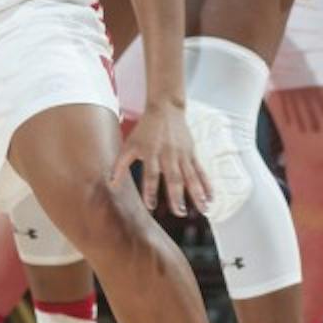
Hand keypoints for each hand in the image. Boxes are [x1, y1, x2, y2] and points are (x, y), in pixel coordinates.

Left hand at [116, 98, 210, 217]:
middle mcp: (168, 154)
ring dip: (197, 193)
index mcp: (151, 153)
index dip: (150, 190)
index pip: (150, 174)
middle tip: (180, 213)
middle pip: (174, 177)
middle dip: (177, 196)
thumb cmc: (145, 130)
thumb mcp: (129, 145)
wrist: (165, 109)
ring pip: (191, 176)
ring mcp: (182, 154)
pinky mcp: (192, 153)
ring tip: (203, 209)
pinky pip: (201, 170)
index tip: (151, 206)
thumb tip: (111, 184)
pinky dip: (206, 184)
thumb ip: (120, 165)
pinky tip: (211, 197)